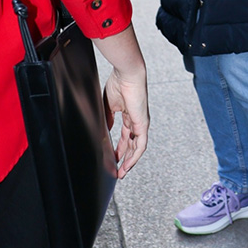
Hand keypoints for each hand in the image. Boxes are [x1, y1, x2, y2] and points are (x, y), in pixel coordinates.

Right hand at [93, 24, 148, 177]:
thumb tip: (105, 132)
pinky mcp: (142, 124)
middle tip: (118, 171)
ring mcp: (140, 123)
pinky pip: (141, 144)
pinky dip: (135, 155)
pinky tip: (128, 164)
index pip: (124, 137)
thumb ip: (108, 119)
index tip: (113, 158)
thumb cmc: (118, 83)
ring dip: (130, 161)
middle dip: (124, 159)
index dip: (119, 148)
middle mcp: (136, 121)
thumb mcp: (108, 105)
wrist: (127, 74)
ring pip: (136, 148)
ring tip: (122, 172)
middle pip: (131, 145)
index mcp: (128, 116)